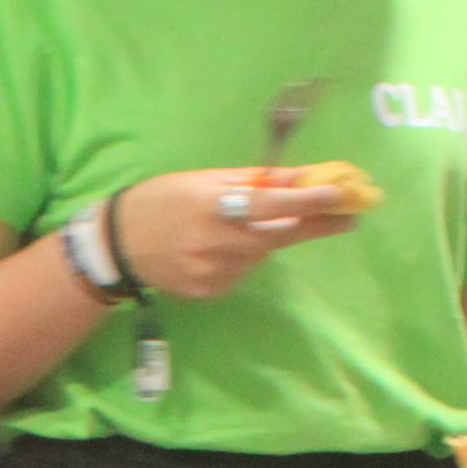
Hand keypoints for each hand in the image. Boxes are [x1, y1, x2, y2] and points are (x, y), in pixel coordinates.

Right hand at [107, 167, 362, 301]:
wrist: (118, 245)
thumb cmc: (163, 200)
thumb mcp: (204, 180)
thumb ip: (254, 181)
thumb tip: (301, 176)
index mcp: (213, 207)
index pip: (271, 204)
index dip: (308, 199)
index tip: (342, 193)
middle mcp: (216, 243)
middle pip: (280, 234)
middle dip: (316, 221)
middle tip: (348, 212)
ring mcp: (214, 272)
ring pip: (261, 253)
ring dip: (267, 237)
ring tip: (239, 226)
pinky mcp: (210, 291)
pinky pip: (243, 270)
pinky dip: (244, 256)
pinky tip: (219, 248)